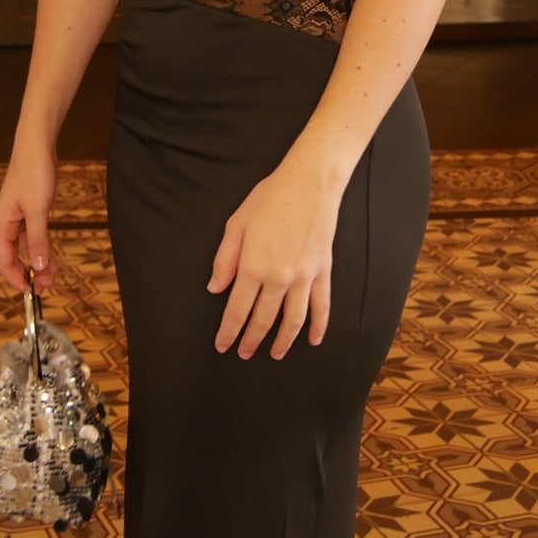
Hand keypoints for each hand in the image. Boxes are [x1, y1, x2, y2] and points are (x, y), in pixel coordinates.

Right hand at [0, 145, 57, 292]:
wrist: (36, 146)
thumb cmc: (33, 173)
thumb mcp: (37, 209)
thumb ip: (37, 239)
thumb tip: (38, 265)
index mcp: (1, 225)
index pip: (3, 262)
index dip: (16, 279)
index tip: (32, 292)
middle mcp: (5, 224)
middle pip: (13, 258)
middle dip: (29, 273)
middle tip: (49, 284)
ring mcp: (16, 218)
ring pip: (24, 248)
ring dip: (37, 261)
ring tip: (54, 273)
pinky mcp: (27, 211)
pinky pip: (31, 237)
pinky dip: (40, 247)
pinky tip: (51, 254)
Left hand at [206, 154, 342, 359]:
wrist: (310, 184)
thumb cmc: (269, 199)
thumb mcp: (236, 224)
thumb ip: (224, 260)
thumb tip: (215, 288)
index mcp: (253, 267)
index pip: (237, 310)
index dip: (229, 331)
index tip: (222, 346)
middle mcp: (279, 278)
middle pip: (263, 319)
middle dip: (252, 340)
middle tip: (244, 354)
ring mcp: (304, 277)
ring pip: (293, 319)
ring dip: (283, 341)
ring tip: (274, 354)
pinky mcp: (322, 271)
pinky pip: (321, 305)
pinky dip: (318, 325)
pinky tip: (313, 339)